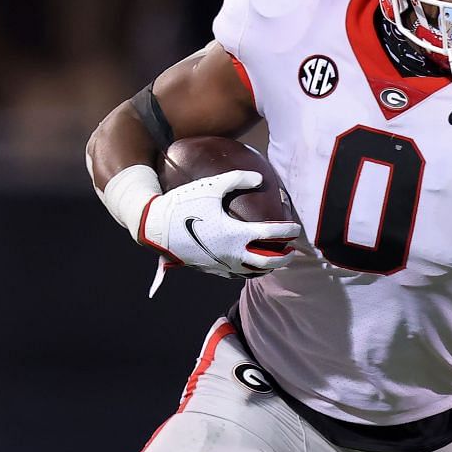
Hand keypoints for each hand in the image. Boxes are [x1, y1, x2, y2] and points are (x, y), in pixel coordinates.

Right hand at [137, 169, 302, 281]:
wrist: (155, 227)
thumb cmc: (183, 203)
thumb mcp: (211, 186)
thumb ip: (237, 179)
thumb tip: (258, 178)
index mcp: (236, 233)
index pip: (271, 235)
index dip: (287, 230)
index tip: (295, 227)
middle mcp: (232, 253)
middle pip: (267, 262)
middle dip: (283, 257)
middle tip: (292, 251)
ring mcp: (221, 264)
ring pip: (252, 272)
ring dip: (267, 268)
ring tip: (275, 262)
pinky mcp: (210, 269)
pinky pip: (235, 274)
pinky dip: (248, 271)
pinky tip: (249, 265)